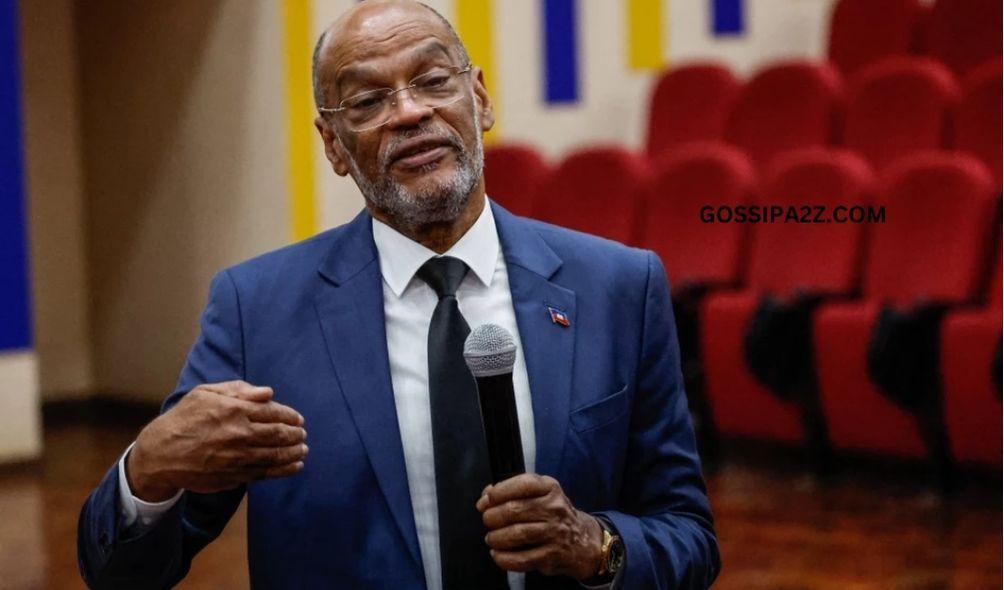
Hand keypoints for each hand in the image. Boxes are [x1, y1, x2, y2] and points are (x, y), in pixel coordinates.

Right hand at [126, 380, 307, 500]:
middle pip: (279, 434)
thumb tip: (268, 393)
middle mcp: (239, 434)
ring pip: (275, 455)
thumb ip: (238, 390)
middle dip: (295, 434)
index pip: (273, 412)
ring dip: (294, 452)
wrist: (160, 454)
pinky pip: (265, 473)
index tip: (298, 419)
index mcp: (234, 410)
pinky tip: (294, 466)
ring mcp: (237, 458)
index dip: (290, 416)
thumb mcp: (205, 393)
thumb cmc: (183, 419)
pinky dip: (283, 470)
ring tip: (303, 450)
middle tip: (303, 434)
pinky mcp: (233, 476)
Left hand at [476, 473, 603, 580]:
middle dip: (492, 517)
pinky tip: (498, 555)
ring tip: (492, 538)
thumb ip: (512, 491)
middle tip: (488, 521)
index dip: (498, 492)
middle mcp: (555, 508)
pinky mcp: (552, 555)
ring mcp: (555, 532)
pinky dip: (504, 558)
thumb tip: (484, 498)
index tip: (485, 501)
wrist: (582, 540)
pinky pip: (522, 559)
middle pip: (514, 510)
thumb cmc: (552, 514)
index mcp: (550, 488)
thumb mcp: (539, 494)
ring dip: (496, 538)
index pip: (522, 484)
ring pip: (516, 534)